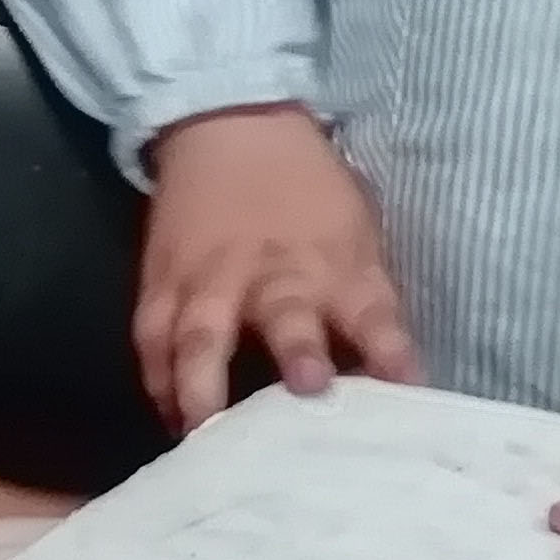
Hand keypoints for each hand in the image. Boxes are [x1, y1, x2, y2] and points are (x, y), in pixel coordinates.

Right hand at [137, 104, 417, 429]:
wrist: (230, 124)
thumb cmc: (308, 191)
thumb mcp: (357, 234)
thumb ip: (370, 305)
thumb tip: (395, 381)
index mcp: (334, 262)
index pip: (373, 310)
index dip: (391, 349)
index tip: (407, 387)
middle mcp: (274, 273)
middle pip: (285, 315)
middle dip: (297, 351)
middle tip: (306, 389)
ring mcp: (211, 278)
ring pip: (200, 335)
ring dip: (203, 386)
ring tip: (205, 435)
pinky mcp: (162, 281)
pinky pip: (152, 338)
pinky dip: (157, 380)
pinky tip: (167, 420)